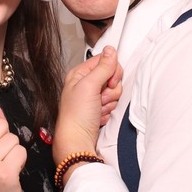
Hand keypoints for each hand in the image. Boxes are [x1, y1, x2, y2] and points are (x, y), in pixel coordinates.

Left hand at [54, 47, 121, 163]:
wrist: (77, 141)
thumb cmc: (76, 115)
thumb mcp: (89, 86)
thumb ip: (102, 67)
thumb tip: (111, 50)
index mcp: (80, 73)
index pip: (105, 61)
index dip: (112, 71)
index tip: (109, 82)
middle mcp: (86, 83)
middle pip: (112, 77)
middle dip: (111, 90)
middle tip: (100, 98)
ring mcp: (93, 97)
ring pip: (115, 92)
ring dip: (109, 102)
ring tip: (97, 109)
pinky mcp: (99, 108)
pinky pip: (113, 104)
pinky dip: (108, 111)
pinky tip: (98, 116)